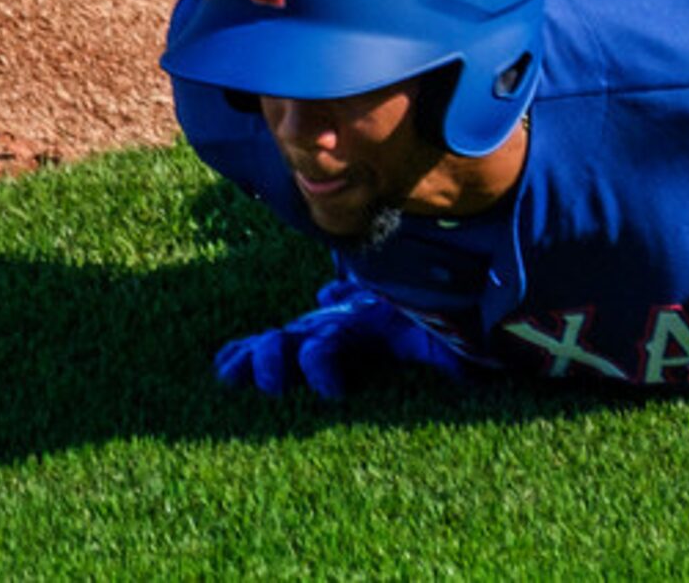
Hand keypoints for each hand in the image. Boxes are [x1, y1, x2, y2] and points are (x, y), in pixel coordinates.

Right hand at [213, 275, 472, 398]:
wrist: (402, 292)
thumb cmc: (412, 320)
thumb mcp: (426, 333)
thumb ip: (444, 349)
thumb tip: (467, 371)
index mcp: (348, 326)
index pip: (325, 349)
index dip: (323, 371)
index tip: (332, 396)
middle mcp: (321, 326)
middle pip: (286, 343)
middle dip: (271, 362)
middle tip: (270, 387)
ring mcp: (306, 331)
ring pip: (269, 342)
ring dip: (250, 357)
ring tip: (230, 377)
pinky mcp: (299, 340)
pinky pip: (262, 345)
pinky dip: (239, 354)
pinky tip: (221, 370)